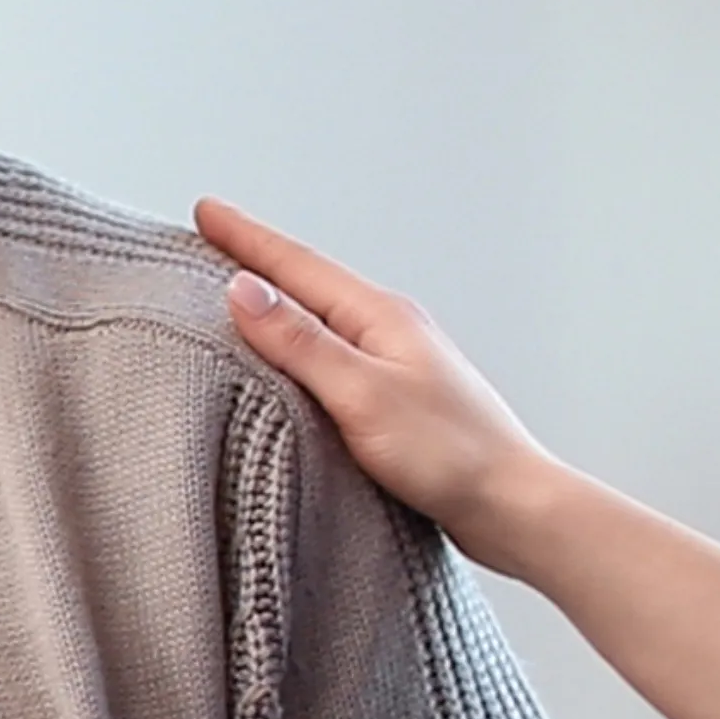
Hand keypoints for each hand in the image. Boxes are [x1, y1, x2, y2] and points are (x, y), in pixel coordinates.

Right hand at [195, 197, 562, 574]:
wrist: (513, 507)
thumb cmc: (451, 455)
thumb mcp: (362, 393)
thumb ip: (301, 342)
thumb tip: (244, 290)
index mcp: (380, 316)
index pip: (297, 264)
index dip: (246, 238)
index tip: (206, 210)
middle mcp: (388, 330)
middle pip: (308, 283)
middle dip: (256, 260)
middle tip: (209, 238)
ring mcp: (395, 364)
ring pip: (320, 321)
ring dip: (277, 304)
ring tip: (236, 293)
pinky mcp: (396, 401)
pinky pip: (332, 358)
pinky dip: (298, 348)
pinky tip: (287, 363)